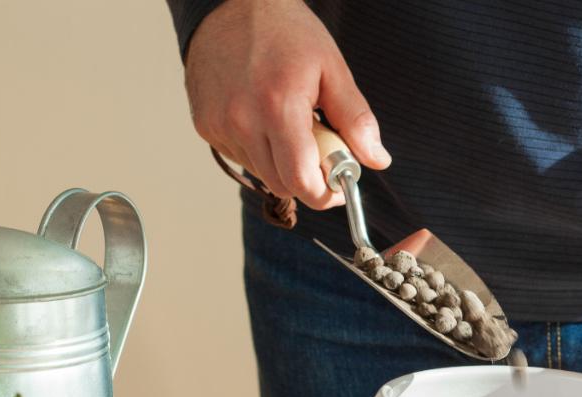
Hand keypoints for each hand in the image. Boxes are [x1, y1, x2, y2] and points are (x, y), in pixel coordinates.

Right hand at [184, 0, 390, 208]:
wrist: (228, 4)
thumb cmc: (284, 31)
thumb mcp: (332, 69)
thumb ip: (355, 119)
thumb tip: (376, 160)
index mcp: (278, 107)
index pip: (301, 182)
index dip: (325, 193)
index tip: (338, 184)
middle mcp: (242, 121)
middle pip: (282, 185)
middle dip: (307, 178)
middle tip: (319, 149)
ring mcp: (219, 125)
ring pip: (262, 174)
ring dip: (282, 164)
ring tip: (290, 125)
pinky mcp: (205, 126)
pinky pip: (241, 158)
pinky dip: (259, 150)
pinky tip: (264, 119)